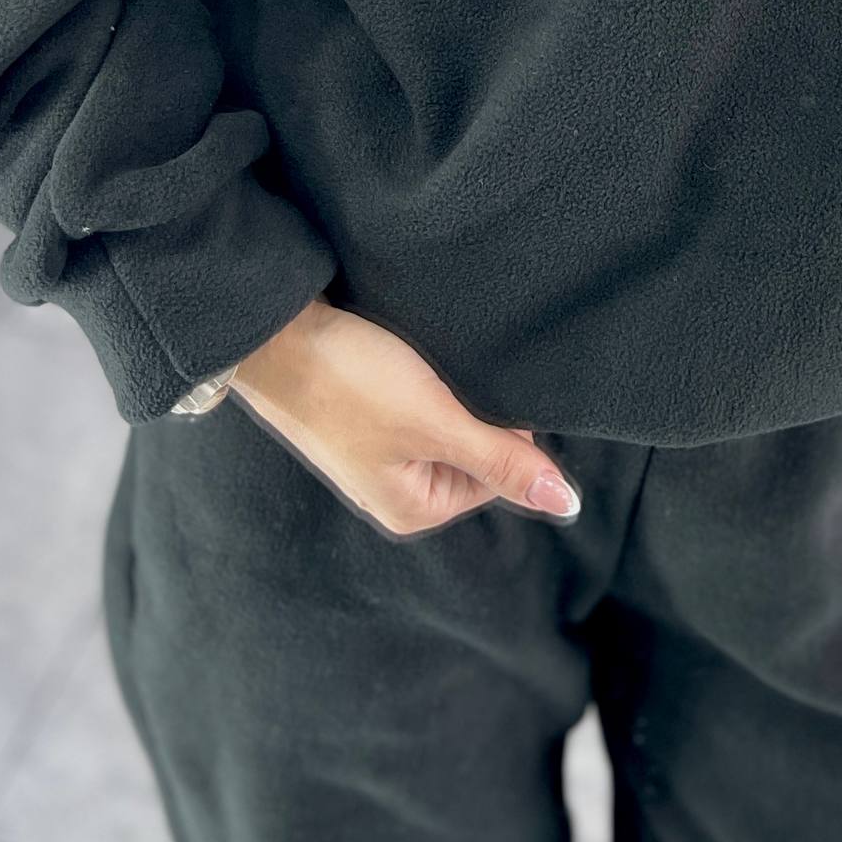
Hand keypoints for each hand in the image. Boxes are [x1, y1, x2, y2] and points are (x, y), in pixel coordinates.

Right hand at [228, 296, 582, 538]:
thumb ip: (502, 459)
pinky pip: (413, 402)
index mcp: (414, 509)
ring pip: (444, 420)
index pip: (498, 474)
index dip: (504, 429)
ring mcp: (375, 451)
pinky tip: (404, 357)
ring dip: (447, 391)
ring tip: (420, 365)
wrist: (274, 332)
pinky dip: (420, 379)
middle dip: (473, 409)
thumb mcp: (436, 422)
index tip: (482, 392)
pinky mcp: (361, 414)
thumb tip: (568, 503)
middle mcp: (395, 488)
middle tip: (445, 375)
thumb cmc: (350, 382)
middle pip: (471, 448)